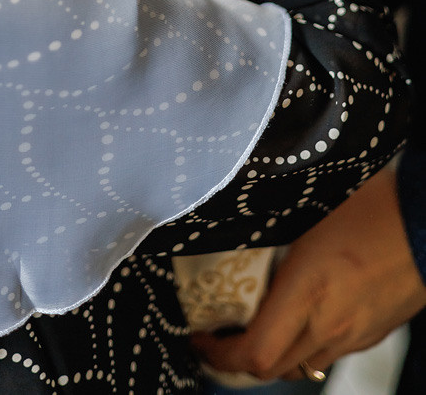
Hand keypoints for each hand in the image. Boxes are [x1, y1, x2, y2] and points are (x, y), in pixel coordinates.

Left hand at [192, 165, 425, 380]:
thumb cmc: (373, 203)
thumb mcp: (308, 209)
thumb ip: (271, 233)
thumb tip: (233, 232)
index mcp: (309, 290)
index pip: (255, 353)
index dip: (218, 355)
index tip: (199, 336)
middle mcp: (331, 323)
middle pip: (272, 369)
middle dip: (235, 360)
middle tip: (215, 336)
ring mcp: (355, 333)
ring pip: (301, 365)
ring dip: (270, 354)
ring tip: (249, 327)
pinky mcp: (373, 333)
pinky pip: (327, 352)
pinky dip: (302, 344)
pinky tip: (293, 317)